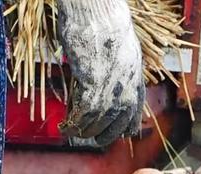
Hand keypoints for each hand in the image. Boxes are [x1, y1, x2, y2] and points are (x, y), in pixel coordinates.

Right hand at [58, 0, 145, 146]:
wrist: (98, 12)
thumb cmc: (108, 25)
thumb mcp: (126, 52)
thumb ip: (124, 73)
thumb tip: (114, 86)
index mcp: (136, 84)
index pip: (132, 120)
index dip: (120, 131)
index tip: (111, 134)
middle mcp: (126, 93)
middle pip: (113, 128)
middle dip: (98, 135)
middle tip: (87, 135)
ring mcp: (110, 93)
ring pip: (95, 125)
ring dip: (81, 131)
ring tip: (71, 131)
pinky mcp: (91, 89)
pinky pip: (81, 117)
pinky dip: (71, 125)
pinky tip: (64, 127)